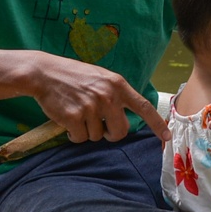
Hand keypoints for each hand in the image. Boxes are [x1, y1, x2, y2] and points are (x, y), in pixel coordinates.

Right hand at [23, 51, 167, 143]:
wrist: (43, 73)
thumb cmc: (72, 77)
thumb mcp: (100, 78)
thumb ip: (115, 95)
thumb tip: (126, 118)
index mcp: (117, 85)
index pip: (143, 107)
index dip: (157, 124)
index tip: (167, 136)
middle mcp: (108, 96)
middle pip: (121, 131)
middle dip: (111, 134)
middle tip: (100, 127)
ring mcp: (91, 106)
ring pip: (98, 136)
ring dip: (87, 132)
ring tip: (77, 114)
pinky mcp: (75, 117)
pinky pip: (80, 138)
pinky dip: (74, 135)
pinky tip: (67, 121)